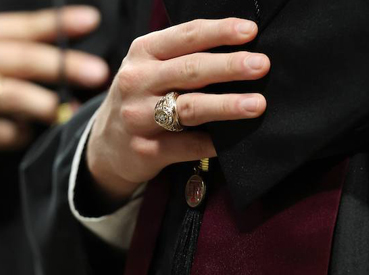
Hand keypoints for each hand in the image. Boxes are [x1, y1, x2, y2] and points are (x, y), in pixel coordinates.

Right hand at [0, 6, 109, 169]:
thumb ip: (20, 39)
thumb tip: (81, 27)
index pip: (24, 26)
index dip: (59, 23)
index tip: (92, 20)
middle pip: (24, 59)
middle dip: (64, 65)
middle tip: (98, 72)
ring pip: (15, 96)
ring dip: (47, 105)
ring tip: (67, 111)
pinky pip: (4, 132)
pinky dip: (21, 134)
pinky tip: (23, 131)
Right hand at [86, 18, 269, 201]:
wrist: (106, 145)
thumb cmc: (141, 98)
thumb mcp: (151, 68)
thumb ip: (184, 56)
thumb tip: (242, 51)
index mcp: (143, 53)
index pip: (186, 36)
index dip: (220, 32)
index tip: (250, 31)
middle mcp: (137, 81)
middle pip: (190, 70)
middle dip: (230, 66)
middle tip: (261, 65)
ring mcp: (138, 117)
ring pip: (189, 108)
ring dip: (227, 105)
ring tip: (257, 104)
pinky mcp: (146, 150)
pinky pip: (186, 146)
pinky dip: (213, 143)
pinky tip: (232, 141)